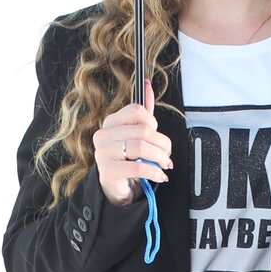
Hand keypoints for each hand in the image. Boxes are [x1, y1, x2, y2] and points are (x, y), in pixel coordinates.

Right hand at [94, 79, 174, 205]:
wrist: (115, 186)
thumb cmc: (126, 158)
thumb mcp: (135, 133)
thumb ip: (143, 112)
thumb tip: (148, 85)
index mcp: (111, 122)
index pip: (136, 111)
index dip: (153, 123)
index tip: (156, 134)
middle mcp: (104, 135)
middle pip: (143, 130)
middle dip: (162, 144)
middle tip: (166, 154)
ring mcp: (103, 153)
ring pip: (141, 147)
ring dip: (159, 157)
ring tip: (164, 164)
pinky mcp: (108, 171)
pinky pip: (138, 167)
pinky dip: (154, 172)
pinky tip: (159, 175)